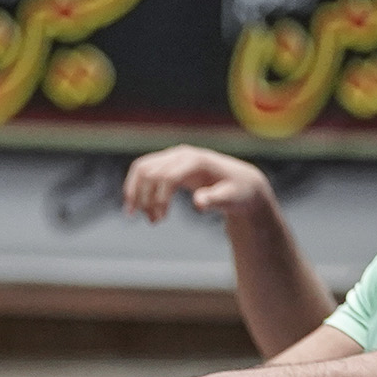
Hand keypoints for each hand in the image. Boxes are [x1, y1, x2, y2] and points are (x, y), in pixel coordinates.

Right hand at [121, 147, 274, 225]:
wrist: (241, 183)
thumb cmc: (238, 192)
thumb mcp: (231, 199)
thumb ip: (215, 200)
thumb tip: (198, 203)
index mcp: (196, 161)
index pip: (166, 176)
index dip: (159, 199)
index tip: (161, 220)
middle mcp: (182, 154)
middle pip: (148, 171)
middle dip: (145, 198)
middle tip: (154, 222)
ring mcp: (174, 156)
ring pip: (141, 170)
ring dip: (136, 194)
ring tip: (142, 217)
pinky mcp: (169, 164)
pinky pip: (143, 171)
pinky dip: (135, 189)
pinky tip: (135, 208)